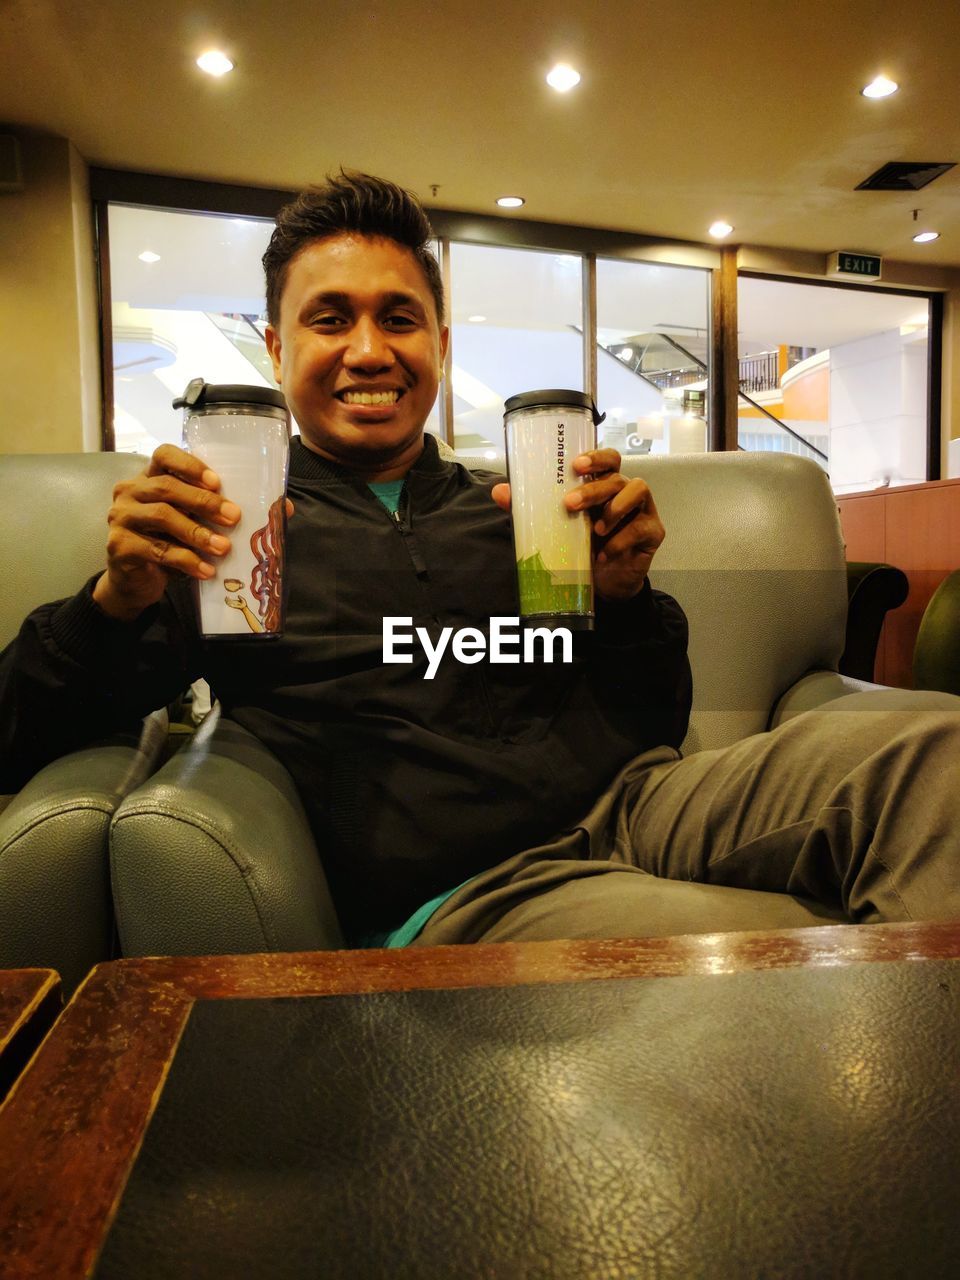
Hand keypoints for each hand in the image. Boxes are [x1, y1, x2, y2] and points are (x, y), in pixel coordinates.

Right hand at [91, 444, 240, 619]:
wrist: (134, 582)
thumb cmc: (170, 545)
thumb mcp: (195, 524)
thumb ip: (226, 512)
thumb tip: (284, 508)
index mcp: (149, 477)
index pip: (164, 455)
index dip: (190, 465)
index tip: (217, 482)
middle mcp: (130, 491)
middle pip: (166, 487)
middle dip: (203, 501)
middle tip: (233, 517)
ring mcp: (120, 518)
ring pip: (162, 517)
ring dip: (197, 532)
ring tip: (224, 547)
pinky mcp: (119, 546)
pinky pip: (157, 550)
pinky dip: (186, 560)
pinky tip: (206, 570)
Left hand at [491, 448, 663, 601]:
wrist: (605, 585)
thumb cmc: (583, 548)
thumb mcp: (555, 528)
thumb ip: (530, 509)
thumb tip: (500, 492)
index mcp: (604, 486)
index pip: (608, 459)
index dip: (596, 456)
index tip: (576, 465)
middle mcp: (625, 492)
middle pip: (616, 476)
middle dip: (593, 488)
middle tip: (569, 504)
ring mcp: (643, 510)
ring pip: (637, 490)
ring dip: (615, 507)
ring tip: (596, 529)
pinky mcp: (653, 532)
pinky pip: (641, 527)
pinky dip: (620, 540)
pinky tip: (603, 554)